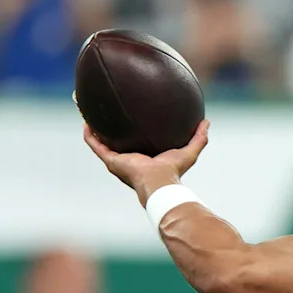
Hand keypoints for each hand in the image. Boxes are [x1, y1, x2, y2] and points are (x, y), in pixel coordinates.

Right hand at [83, 120, 209, 205]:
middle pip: (114, 139)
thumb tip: (207, 121)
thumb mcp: (189, 151)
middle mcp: (127, 158)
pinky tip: (86, 119)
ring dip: (93, 126)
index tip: (128, 115)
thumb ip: (199, 137)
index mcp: (143, 157)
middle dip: (108, 126)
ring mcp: (116, 160)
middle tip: (104, 109)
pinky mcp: (110, 160)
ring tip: (87, 110)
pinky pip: (95, 144)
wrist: (159, 182)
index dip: (130, 129)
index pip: (135, 141)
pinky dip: (89, 133)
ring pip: (99, 140)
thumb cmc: (174, 171)